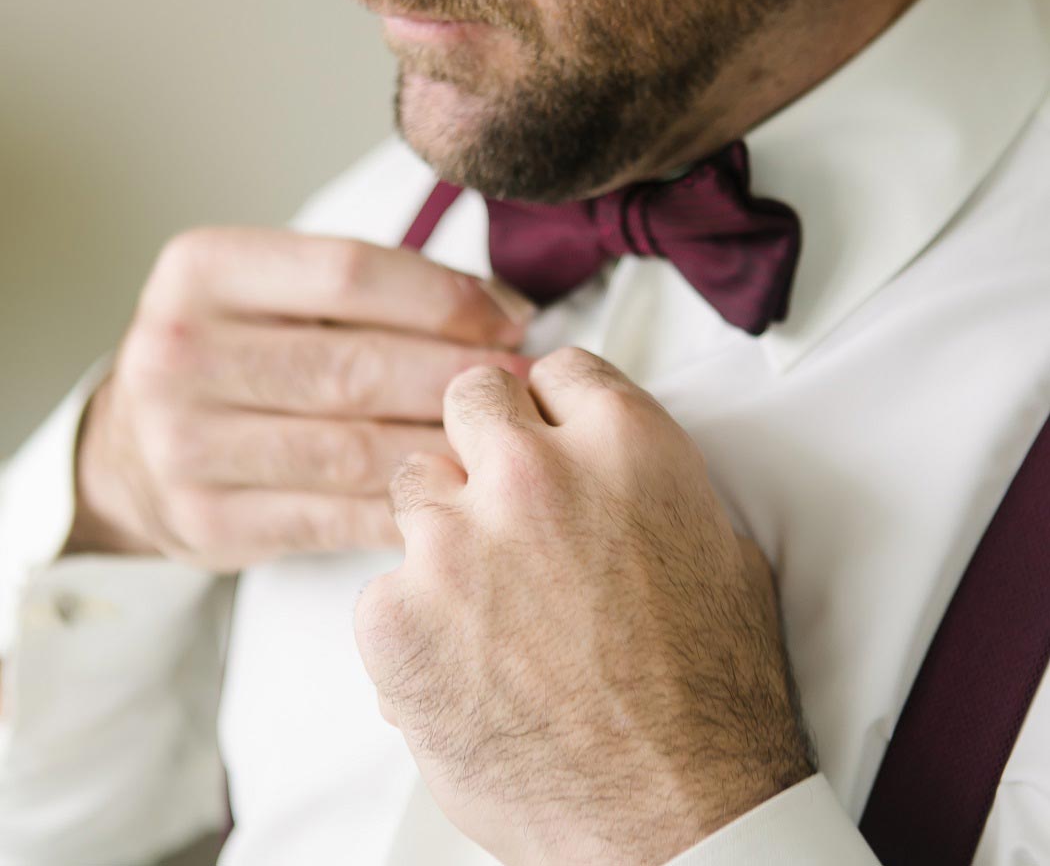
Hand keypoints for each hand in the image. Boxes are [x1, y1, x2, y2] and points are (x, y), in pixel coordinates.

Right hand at [63, 227, 533, 569]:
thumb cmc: (238, 350)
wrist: (132, 444)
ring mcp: (186, 445)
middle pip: (355, 367)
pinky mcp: (209, 522)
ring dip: (446, 446)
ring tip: (506, 441)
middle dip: (459, 377)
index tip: (512, 316)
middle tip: (528, 385)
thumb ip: (368, 289)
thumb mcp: (272, 289)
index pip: (349, 273)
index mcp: (202, 271)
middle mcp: (179, 354)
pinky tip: (458, 495)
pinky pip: (336, 517)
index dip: (446, 296)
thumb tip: (502, 311)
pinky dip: (408, 508)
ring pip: (352, 450)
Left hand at [354, 347, 813, 865]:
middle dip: (484, 440)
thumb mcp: (720, 547)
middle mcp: (531, 472)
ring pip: (413, 484)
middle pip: (470, 397)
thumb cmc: (711, 700)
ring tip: (486, 602)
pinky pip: (381, 585)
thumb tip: (609, 462)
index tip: (549, 438)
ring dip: (443, 529)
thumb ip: (647, 479)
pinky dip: (411, 622)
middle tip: (502, 499)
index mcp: (621, 442)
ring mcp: (455, 541)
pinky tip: (461, 666)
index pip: (555, 368)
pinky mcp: (396, 617)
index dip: (553, 409)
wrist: (678, 818)